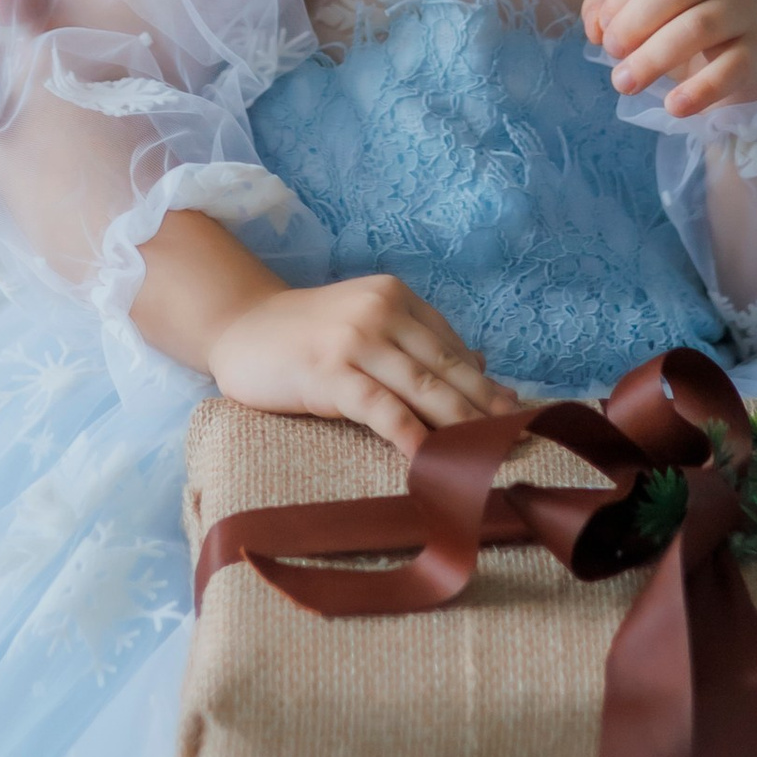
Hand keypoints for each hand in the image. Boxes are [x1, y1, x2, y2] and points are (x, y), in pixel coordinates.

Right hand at [204, 272, 516, 459]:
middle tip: (517, 438)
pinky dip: (409, 433)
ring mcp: (354, 340)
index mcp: (395, 297)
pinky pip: (379, 407)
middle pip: (445, 367)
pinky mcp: (328, 373)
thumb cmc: (306, 334)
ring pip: (421, 387)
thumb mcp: (366, 326)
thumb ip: (417, 342)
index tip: (515, 414)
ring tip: (486, 455)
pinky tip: (430, 458)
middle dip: (485, 407)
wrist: (239, 327)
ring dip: (459, 424)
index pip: (451, 347)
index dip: (484, 384)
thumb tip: (484, 366)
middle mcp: (380, 311)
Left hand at [583, 0, 756, 118]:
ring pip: (699, 26)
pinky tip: (672, 106)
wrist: (742, 70)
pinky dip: (698, 90)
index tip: (604, 29)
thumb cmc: (687, 31)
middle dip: (636, 22)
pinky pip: (729, 69)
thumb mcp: (646, 14)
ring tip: (625, 83)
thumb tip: (594, 24)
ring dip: (654, 57)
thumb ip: (611, 9)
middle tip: (613, 53)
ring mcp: (749, 10)